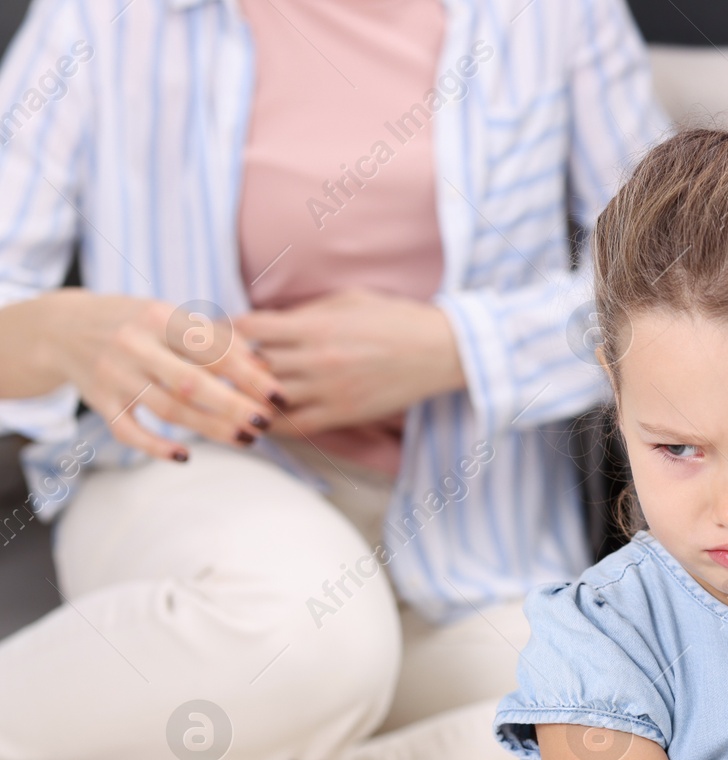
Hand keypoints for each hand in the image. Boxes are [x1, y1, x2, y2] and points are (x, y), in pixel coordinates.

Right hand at [37, 289, 280, 460]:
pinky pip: (128, 431)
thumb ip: (214, 337)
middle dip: (233, 406)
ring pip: (167, 410)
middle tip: (265, 423)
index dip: (249, 375)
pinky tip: (185, 456)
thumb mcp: (169, 316)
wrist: (62, 327)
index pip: (211, 349)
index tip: (279, 396)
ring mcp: (114, 375)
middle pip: (191, 382)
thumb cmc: (135, 323)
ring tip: (245, 439)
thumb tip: (264, 366)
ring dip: (210, 429)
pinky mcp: (99, 401)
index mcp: (158, 317)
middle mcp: (134, 345)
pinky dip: (155, 447)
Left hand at [235, 288, 464, 434]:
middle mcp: (317, 359)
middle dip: (233, 364)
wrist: (441, 351)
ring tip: (236, 392)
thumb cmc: (398, 319)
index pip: (252, 328)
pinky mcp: (343, 413)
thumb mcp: (350, 299)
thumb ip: (308, 311)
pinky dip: (272, 424)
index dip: (230, 328)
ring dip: (249, 395)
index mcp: (316, 326)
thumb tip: (272, 320)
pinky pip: (295, 426)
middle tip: (219, 365)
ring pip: (268, 397)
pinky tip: (262, 419)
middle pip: (253, 364)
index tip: (222, 331)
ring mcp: (329, 389)